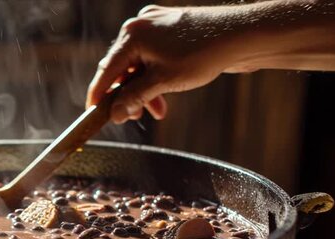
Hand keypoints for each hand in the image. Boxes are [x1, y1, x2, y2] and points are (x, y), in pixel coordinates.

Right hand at [86, 5, 240, 123]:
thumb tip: (114, 114)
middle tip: (133, 117)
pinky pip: (153, 57)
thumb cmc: (202, 54)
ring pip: (139, 64)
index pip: (107, 69)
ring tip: (156, 110)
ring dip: (144, 90)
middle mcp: (140, 25)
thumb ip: (134, 98)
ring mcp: (156, 26)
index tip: (92, 112)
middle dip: (128, 95)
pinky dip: (155, 77)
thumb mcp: (162, 82)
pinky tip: (164, 94)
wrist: (241, 35)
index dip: (99, 94)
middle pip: (123, 67)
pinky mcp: (170, 30)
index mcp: (132, 34)